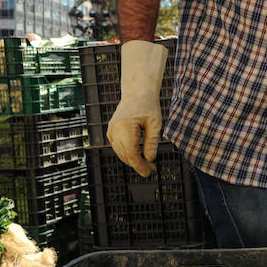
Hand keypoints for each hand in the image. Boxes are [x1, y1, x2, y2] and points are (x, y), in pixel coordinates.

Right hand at [106, 41, 168, 176]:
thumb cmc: (148, 106)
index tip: (148, 172)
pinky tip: (139, 156)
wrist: (137, 93)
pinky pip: (118, 147)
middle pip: (125, 155)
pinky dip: (127, 153)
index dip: (139, 165)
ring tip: (148, 164)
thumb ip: (152, 142)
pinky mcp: (111, 131)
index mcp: (125, 126)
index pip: (131, 153)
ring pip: (120, 152)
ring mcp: (111, 130)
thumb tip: (150, 159)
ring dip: (132, 160)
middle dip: (138, 164)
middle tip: (152, 169)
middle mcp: (114, 129)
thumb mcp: (155, 123)